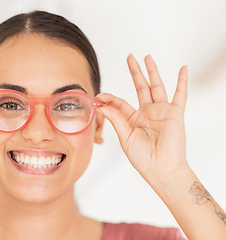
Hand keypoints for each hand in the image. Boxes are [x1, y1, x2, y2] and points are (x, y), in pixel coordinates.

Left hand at [96, 54, 188, 183]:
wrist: (161, 169)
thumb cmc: (143, 158)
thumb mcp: (125, 137)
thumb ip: (115, 118)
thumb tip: (102, 104)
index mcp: (133, 120)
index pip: (120, 102)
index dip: (109, 98)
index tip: (98, 97)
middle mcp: (147, 113)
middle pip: (140, 87)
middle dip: (135, 72)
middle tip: (130, 57)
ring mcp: (161, 112)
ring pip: (156, 86)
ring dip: (152, 71)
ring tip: (147, 57)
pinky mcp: (174, 113)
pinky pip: (180, 94)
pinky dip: (182, 81)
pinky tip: (183, 69)